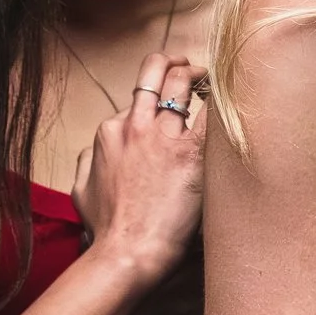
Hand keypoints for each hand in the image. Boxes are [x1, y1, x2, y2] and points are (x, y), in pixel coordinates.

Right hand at [72, 53, 205, 285]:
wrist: (128, 251)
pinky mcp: (191, 152)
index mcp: (110, 132)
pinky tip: (234, 103)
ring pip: (183, 81)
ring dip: (201, 75)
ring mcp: (163, 136)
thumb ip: (87, 162)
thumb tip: (94, 151)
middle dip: (177, 63)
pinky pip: (211, 112)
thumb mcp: (81, 189)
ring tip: (217, 82)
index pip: (138, 98)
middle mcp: (135, 126)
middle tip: (195, 69)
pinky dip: (223, 101)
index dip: (157, 97)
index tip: (172, 101)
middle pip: (156, 72)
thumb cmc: (107, 229)